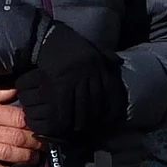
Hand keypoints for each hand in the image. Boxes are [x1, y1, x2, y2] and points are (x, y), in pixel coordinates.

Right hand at [15, 23, 127, 139]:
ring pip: (83, 109)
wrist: (47, 37)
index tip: (109, 120)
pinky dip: (65, 119)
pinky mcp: (60, 86)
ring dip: (81, 122)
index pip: (112, 93)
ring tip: (78, 128)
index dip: (113, 109)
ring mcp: (76, 80)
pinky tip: (63, 124)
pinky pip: (65, 108)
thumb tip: (119, 62)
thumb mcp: (91, 47)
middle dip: (95, 118)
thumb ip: (106, 56)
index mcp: (100, 65)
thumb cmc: (69, 44)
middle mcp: (91, 73)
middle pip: (98, 104)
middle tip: (91, 127)